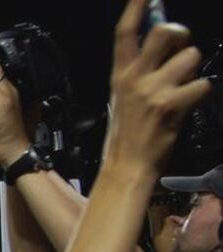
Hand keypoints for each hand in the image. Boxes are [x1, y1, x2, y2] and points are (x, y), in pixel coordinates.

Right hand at [103, 0, 209, 172]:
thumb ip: (141, 68)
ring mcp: (153, 91)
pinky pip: (201, 85)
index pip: (125, 32)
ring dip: (193, 69)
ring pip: (191, 56)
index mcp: (120, 74)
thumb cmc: (128, 131)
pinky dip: (200, 93)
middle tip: (179, 50)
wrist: (128, 165)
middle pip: (164, 32)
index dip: (137, 7)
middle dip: (179, 35)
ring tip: (183, 87)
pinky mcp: (172, 105)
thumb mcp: (124, 95)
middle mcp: (135, 78)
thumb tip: (163, 41)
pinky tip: (187, 105)